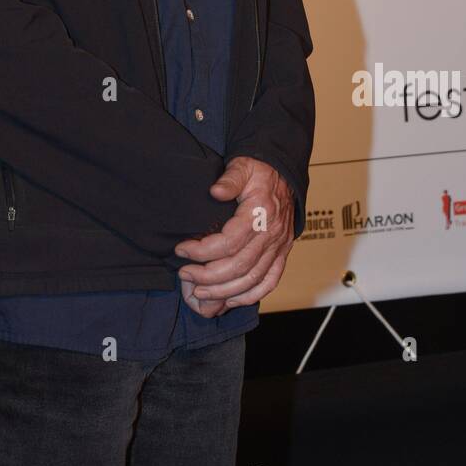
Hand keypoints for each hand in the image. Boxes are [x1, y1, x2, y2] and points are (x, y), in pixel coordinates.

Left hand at [175, 158, 294, 317]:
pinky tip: (230, 299)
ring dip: (224, 291)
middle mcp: (271, 235)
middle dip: (208, 276)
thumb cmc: (259, 170)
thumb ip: (229, 179)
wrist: (284, 172)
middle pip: (239, 266)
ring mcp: (279, 247)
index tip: (181, 249)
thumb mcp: (242, 166)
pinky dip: (250, 295)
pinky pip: (270, 282)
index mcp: (259, 214)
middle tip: (184, 274)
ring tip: (199, 291)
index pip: (229, 242)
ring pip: (252, 280)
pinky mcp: (282, 253)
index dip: (203, 251)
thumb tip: (215, 191)